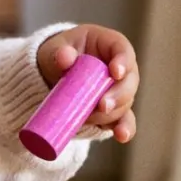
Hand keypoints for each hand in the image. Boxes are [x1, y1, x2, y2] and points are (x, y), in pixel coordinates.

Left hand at [37, 25, 138, 142]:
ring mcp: (119, 90)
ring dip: (111, 113)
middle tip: (103, 105)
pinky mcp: (113, 110)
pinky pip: (123, 120)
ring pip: (125, 102)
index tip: (115, 72)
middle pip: (129, 80)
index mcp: (108, 44)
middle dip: (118, 95)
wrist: (51, 73)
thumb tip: (65, 58)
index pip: (123, 49)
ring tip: (89, 117)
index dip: (123, 61)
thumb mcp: (54, 49)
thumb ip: (59, 53)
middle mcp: (120, 68)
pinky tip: (121, 135)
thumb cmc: (58, 54)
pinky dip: (123, 128)